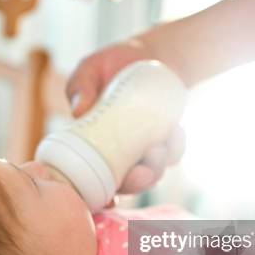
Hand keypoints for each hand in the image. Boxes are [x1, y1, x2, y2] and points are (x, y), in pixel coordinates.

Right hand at [66, 40, 185, 193]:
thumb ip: (80, 86)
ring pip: (151, 175)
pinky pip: (173, 156)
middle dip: (137, 182)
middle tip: (144, 166)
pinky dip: (176, 148)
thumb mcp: (89, 69)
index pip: (90, 178)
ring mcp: (141, 151)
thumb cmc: (110, 64)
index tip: (110, 199)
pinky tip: (176, 130)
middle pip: (125, 184)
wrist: (147, 55)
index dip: (98, 195)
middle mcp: (115, 155)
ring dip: (158, 166)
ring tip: (162, 140)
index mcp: (91, 145)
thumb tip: (77, 111)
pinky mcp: (164, 143)